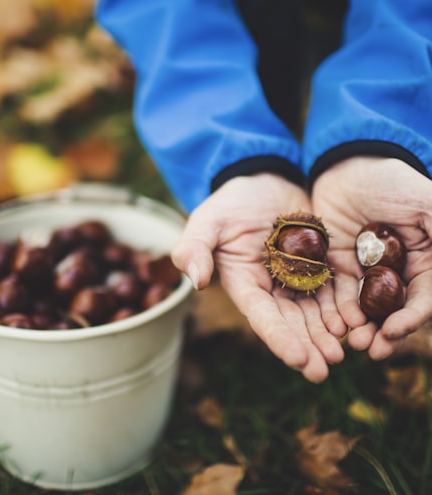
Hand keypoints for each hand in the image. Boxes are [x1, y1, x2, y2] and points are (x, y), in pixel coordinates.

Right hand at [172, 173, 345, 381]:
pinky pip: (333, 288)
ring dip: (327, 333)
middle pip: (291, 321)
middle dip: (307, 346)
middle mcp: (272, 288)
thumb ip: (194, 247)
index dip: (279, 338)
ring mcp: (297, 277)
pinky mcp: (319, 264)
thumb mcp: (208, 220)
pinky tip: (356, 321)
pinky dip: (344, 306)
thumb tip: (196, 280)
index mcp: (245, 283)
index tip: (298, 359)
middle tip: (325, 369)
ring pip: (314, 311)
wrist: (264, 181)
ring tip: (344, 352)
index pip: (261, 316)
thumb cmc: (230, 203)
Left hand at [312, 156, 431, 359]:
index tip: (394, 332)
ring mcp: (366, 271)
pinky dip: (337, 311)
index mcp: (425, 261)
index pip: (423, 298)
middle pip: (394, 311)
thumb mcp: (426, 204)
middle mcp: (397, 272)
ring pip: (365, 308)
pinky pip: (337, 294)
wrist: (346, 167)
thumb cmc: (391, 181)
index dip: (412, 318)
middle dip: (383, 332)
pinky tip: (332, 324)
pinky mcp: (338, 267)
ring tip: (349, 343)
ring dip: (359, 328)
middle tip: (369, 349)